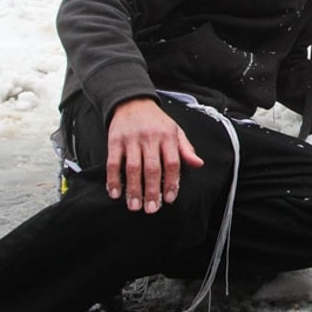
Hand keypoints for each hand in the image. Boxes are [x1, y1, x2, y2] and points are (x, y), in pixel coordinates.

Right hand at [106, 97, 203, 213]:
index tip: (170, 199)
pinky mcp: (115, 140)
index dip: (172, 182)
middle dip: (152, 191)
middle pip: (152, 168)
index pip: (172, 162)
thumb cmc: (157, 121)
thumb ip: (186, 149)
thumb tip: (198, 164)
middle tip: (151, 209)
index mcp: (168, 136)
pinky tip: (115, 193)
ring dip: (133, 189)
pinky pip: (113, 162)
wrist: (133, 102)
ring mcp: (131, 139)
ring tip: (135, 206)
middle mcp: (150, 138)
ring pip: (132, 167)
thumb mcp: (176, 130)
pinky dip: (113, 179)